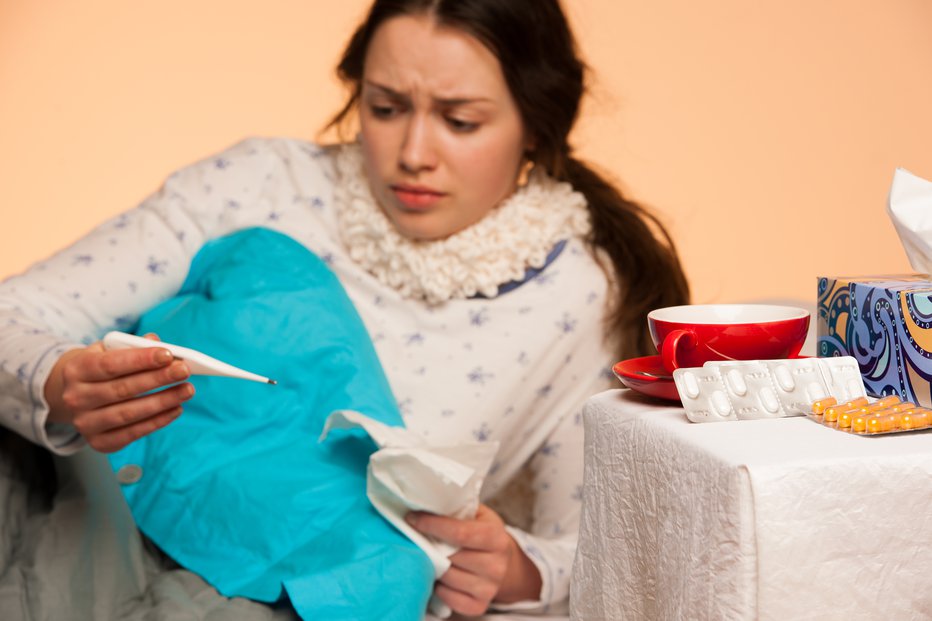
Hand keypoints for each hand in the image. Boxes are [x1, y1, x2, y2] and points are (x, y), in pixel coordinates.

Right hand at [44, 334, 193, 452]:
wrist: (74, 396)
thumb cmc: (100, 368)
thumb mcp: (107, 351)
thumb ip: (131, 345)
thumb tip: (157, 343)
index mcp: (76, 370)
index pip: (110, 364)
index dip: (141, 360)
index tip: (168, 355)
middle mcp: (75, 398)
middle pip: (123, 389)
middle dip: (158, 379)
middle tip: (184, 371)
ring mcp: (85, 423)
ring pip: (130, 413)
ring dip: (163, 401)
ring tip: (187, 390)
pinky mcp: (99, 442)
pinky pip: (133, 433)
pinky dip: (158, 421)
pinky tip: (176, 409)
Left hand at [405, 504, 541, 615]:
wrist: (501, 561)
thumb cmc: (481, 532)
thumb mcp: (477, 514)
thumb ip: (456, 509)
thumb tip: (422, 504)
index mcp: (497, 537)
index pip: (460, 533)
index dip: (433, 525)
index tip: (412, 519)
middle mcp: (497, 565)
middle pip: (451, 557)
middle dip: (429, 546)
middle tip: (415, 537)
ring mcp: (489, 588)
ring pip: (447, 578)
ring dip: (433, 567)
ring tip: (429, 556)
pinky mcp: (479, 606)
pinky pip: (449, 599)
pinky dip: (439, 588)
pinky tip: (440, 576)